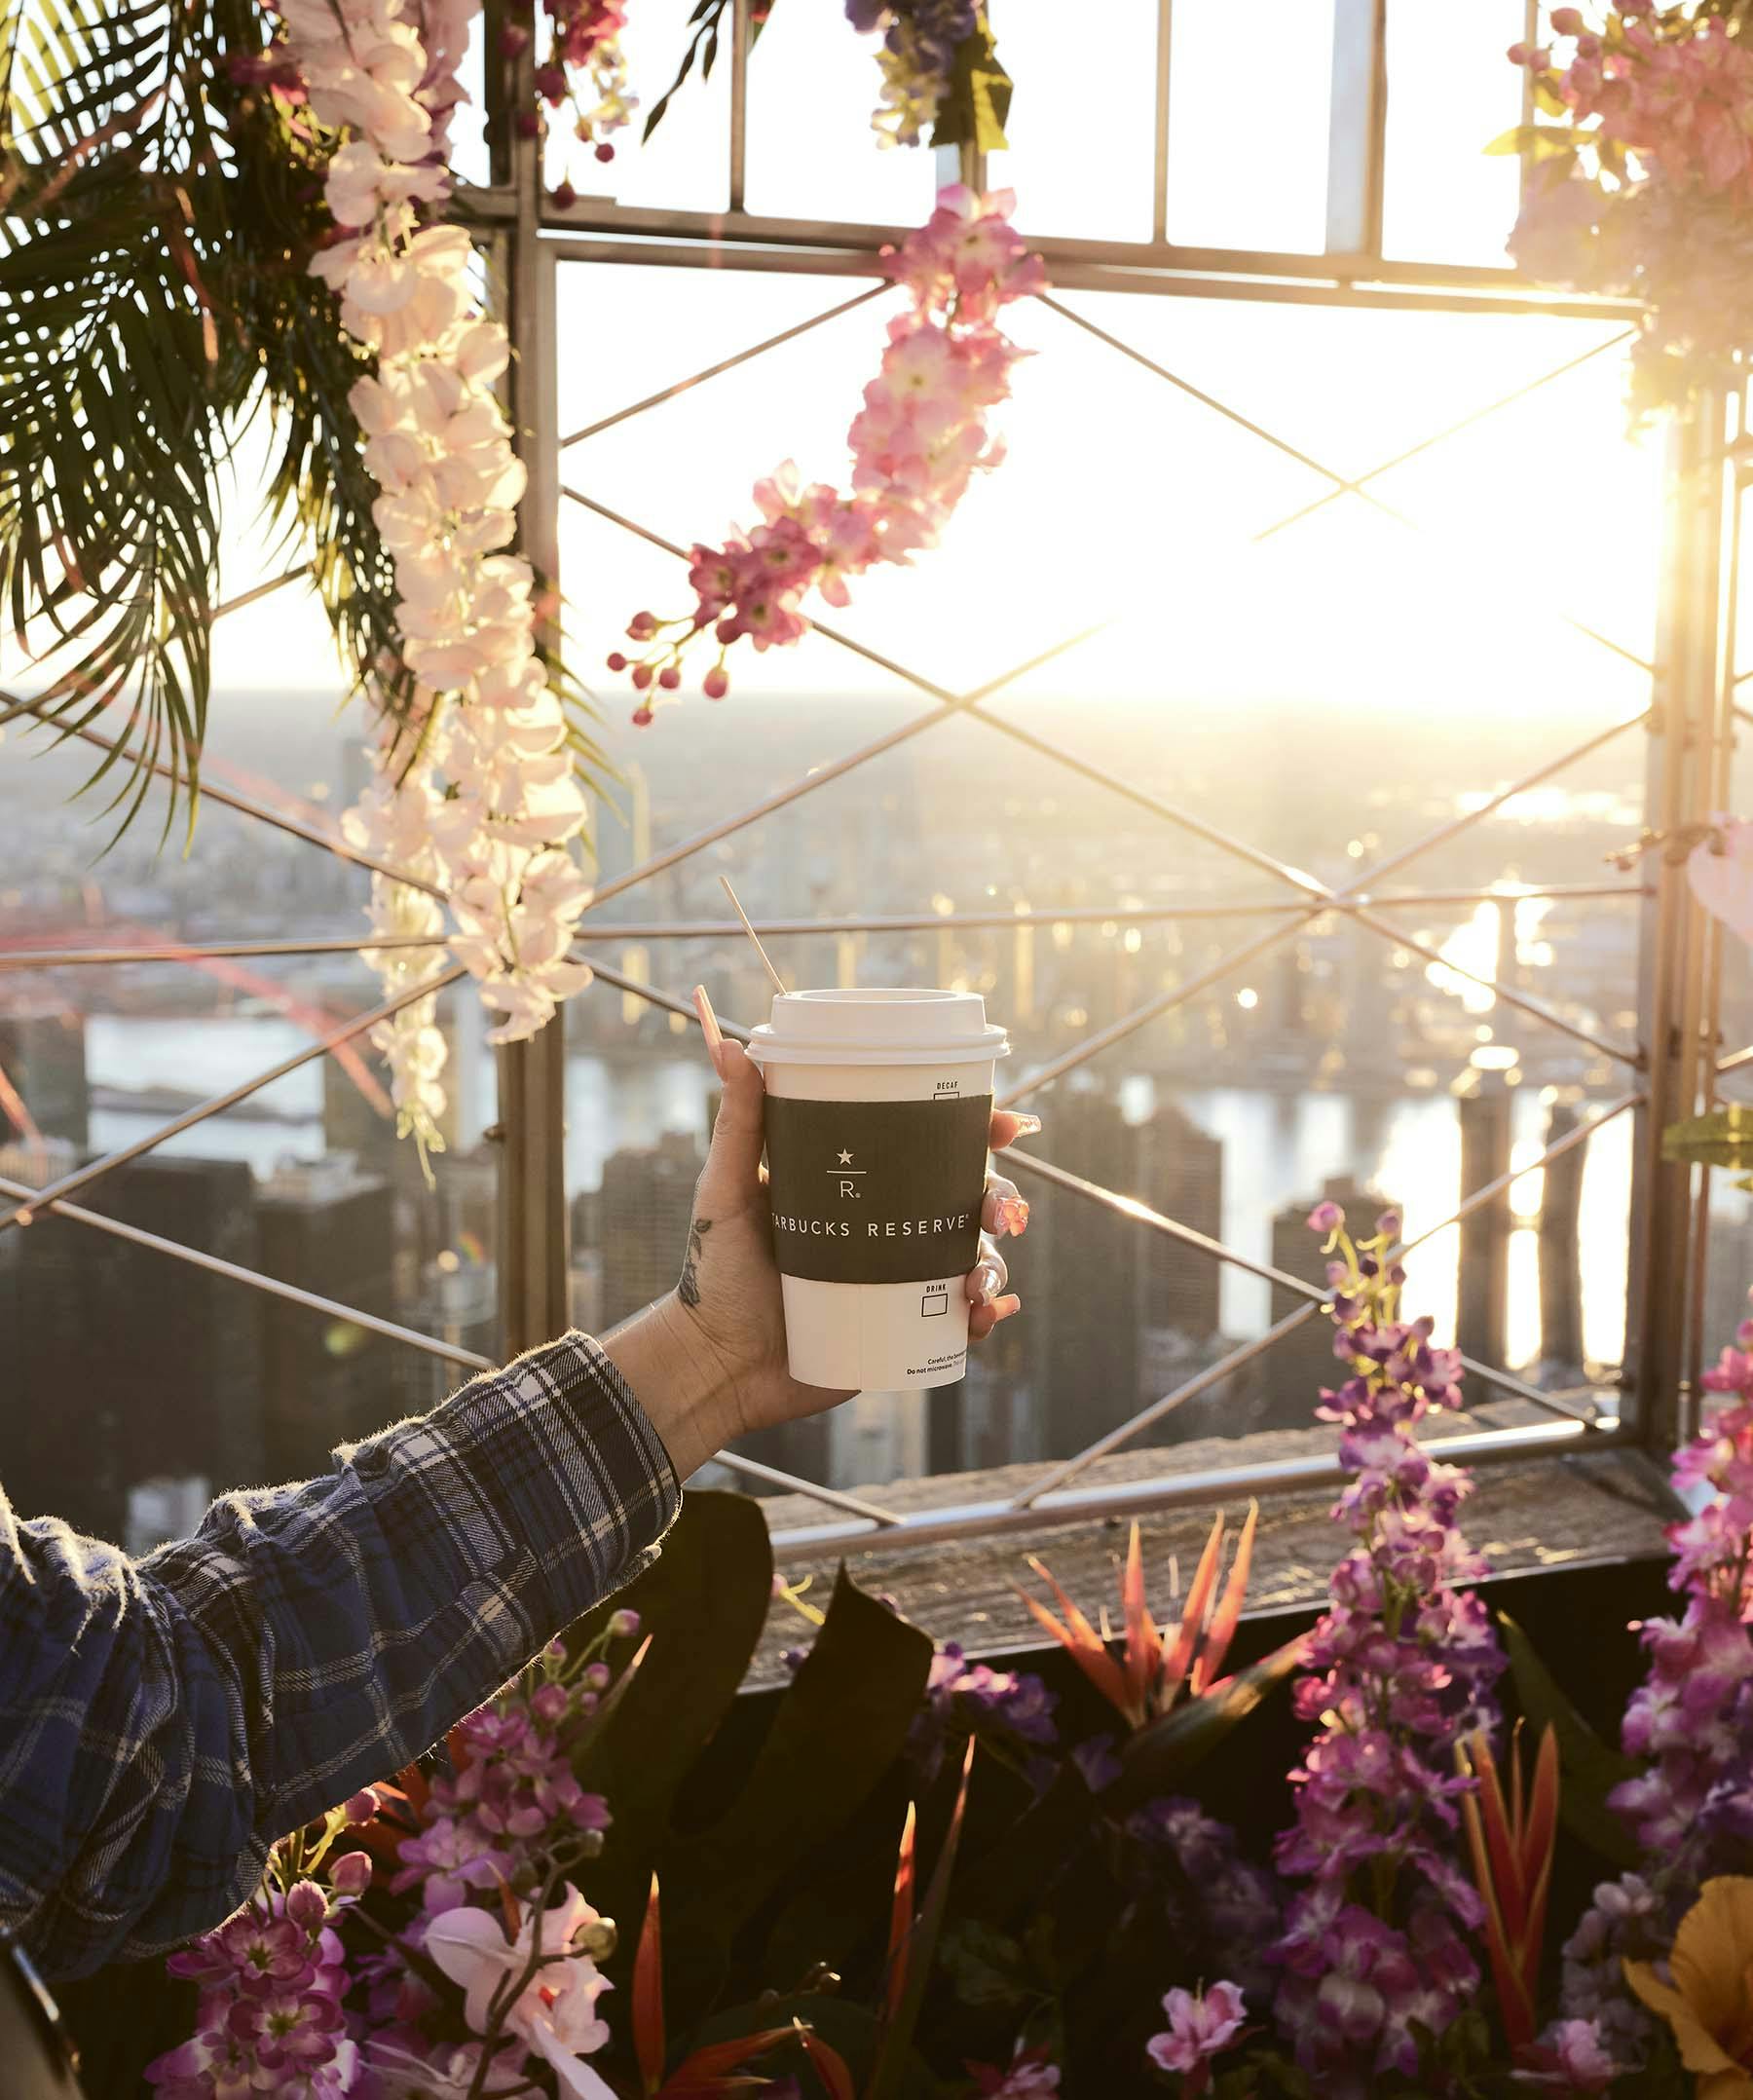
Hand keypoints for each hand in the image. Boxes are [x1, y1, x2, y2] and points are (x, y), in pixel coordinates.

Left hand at [601, 1008, 1033, 1480]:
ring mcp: (898, 1281)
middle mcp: (887, 1229)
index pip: (927, 1148)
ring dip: (996, 1264)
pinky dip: (985, 1316)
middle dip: (1001, 1199)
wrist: (713, 1365)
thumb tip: (730, 1045)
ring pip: (972, 1259)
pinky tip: (986, 1315)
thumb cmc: (714, 1274)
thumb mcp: (725, 1191)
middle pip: (965, 1201)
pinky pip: (958, 1321)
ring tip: (982, 1280)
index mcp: (859, 1187)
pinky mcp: (900, 1330)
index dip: (975, 1134)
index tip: (1005, 1124)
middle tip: (1003, 1213)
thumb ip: (737, 1125)